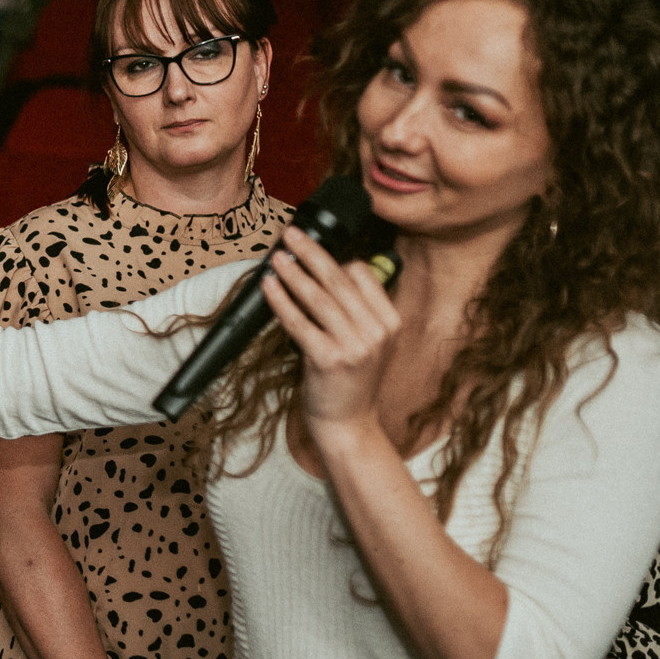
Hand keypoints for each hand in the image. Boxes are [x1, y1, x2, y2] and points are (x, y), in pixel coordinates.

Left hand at [259, 223, 399, 441]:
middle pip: (338, 280)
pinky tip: (269, 287)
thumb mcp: (368, 343)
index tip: (311, 246)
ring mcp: (354, 347)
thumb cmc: (351, 382)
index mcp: (390, 322)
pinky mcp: (328, 360)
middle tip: (291, 234)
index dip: (334, 258)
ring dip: (294, 273)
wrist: (349, 424)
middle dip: (312, 253)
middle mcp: (376, 332)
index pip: (362, 275)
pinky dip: (281, 301)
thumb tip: (324, 273)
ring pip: (318, 298)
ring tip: (278, 257)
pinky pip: (299, 322)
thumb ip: (355, 311)